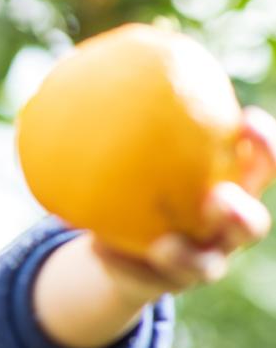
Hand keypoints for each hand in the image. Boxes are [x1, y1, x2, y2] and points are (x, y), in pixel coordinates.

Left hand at [88, 105, 275, 297]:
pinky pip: (143, 276)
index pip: (261, 166)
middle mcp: (225, 230)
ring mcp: (201, 263)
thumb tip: (90, 62)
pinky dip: (120, 261)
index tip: (247, 118)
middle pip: (250, 226)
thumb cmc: (139, 185)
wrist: (123, 247)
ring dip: (187, 254)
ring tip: (165, 244)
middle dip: (241, 213)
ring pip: (206, 265)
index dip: (265, 146)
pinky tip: (97, 247)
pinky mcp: (165, 285)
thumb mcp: (137, 154)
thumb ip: (127, 117)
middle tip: (220, 196)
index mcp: (232, 190)